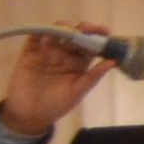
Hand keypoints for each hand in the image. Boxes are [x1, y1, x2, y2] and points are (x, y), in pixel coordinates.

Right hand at [3, 23, 115, 138]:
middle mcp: (65, 54)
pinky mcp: (29, 53)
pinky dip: (41, 31)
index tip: (104, 31)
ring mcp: (47, 52)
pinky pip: (34, 38)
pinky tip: (47, 32)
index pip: (92, 45)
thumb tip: (114, 61)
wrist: (29, 115)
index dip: (99, 36)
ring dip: (63, 28)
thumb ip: (93, 76)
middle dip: (83, 29)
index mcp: (80, 62)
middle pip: (76, 35)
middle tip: (87, 29)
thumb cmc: (57, 105)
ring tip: (66, 31)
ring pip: (56, 33)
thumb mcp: (78, 92)